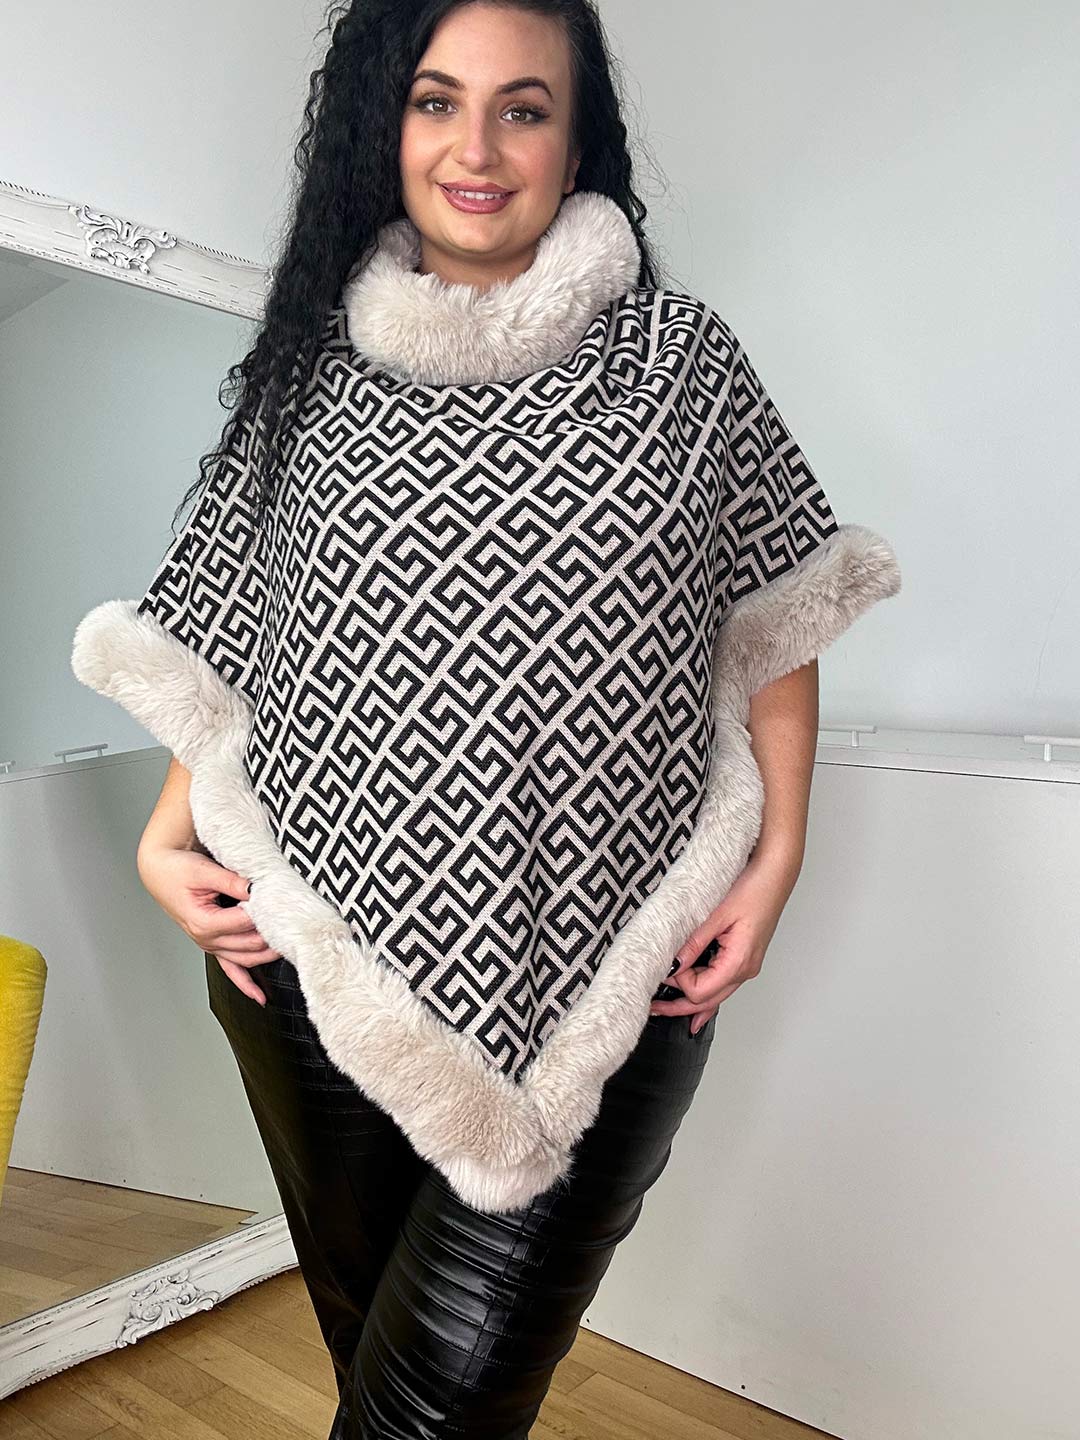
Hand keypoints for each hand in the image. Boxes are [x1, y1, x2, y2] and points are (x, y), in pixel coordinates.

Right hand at [137, 843, 280, 1004]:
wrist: (160, 872)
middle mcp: (207, 940)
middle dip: (273, 934)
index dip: (264, 912)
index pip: (245, 923)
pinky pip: (232, 970)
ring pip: (246, 958)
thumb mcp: (204, 870)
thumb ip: (232, 882)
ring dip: (269, 954)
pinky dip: (246, 985)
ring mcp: (211, 946)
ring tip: (292, 945)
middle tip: (294, 919)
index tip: (281, 899)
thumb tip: (257, 888)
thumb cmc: (177, 870)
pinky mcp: (214, 945)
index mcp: (204, 923)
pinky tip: (260, 997)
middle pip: (250, 944)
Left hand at [649, 850, 799, 1033]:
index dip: (678, 981)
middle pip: (706, 1002)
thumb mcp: (716, 914)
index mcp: (739, 961)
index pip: (700, 991)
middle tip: (651, 1005)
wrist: (775, 873)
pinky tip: (694, 1013)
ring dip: (688, 1002)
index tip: (665, 962)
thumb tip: (672, 964)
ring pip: (713, 996)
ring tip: (663, 1004)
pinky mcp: (742, 958)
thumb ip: (693, 942)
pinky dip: (705, 996)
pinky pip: (721, 985)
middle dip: (677, 1006)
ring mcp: (745, 965)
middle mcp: (745, 969)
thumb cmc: (754, 888)